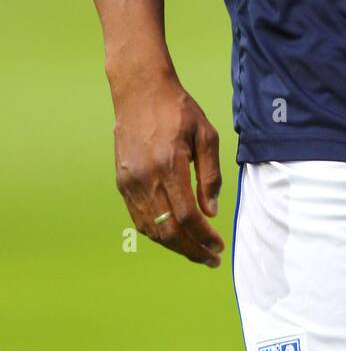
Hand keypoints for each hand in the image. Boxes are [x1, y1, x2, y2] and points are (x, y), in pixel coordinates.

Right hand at [112, 72, 224, 267]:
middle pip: (167, 230)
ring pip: (151, 229)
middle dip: (191, 250)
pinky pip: (139, 218)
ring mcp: (130, 182)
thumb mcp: (206, 134)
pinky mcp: (122, 182)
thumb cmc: (178, 109)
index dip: (203, 237)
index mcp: (169, 164)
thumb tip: (211, 212)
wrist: (140, 91)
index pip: (186, 216)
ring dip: (175, 246)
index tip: (218, 247)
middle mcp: (146, 178)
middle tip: (211, 259)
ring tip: (196, 251)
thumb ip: (210, 175)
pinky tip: (175, 236)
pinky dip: (158, 233)